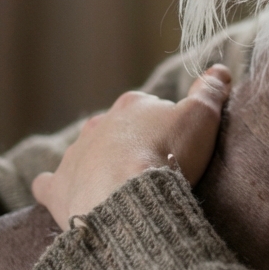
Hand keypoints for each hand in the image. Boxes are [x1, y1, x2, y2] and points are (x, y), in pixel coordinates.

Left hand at [32, 65, 230, 230]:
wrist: (127, 199)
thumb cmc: (167, 155)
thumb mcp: (201, 117)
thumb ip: (209, 92)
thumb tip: (219, 70)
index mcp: (132, 106)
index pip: (151, 108)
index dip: (167, 127)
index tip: (179, 147)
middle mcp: (98, 125)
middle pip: (118, 131)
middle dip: (132, 144)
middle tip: (152, 169)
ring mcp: (74, 156)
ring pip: (86, 153)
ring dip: (99, 165)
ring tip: (119, 187)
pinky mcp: (57, 188)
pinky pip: (49, 183)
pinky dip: (56, 187)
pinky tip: (67, 196)